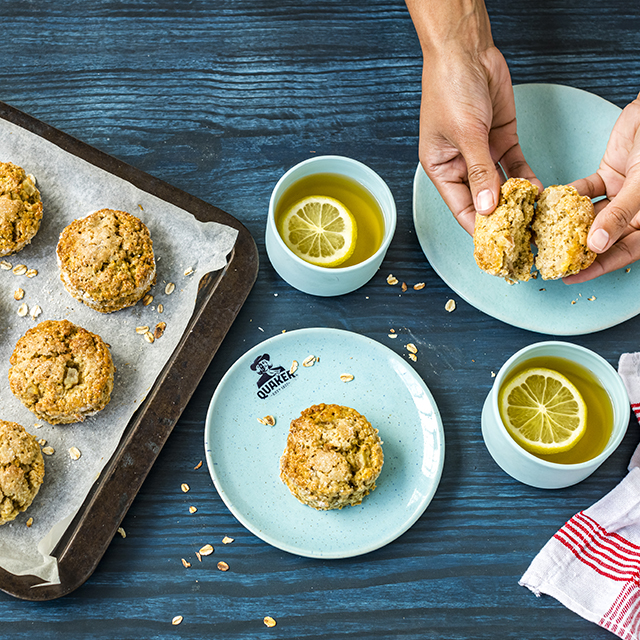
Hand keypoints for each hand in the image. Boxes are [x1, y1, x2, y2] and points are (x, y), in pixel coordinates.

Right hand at [418, 45, 540, 233]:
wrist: (465, 51)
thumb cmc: (449, 89)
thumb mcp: (465, 134)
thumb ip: (479, 171)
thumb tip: (487, 206)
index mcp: (441, 168)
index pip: (461, 207)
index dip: (478, 227)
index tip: (497, 244)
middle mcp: (461, 164)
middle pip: (482, 199)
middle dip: (501, 216)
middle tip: (521, 233)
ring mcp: (481, 152)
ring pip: (500, 184)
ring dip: (516, 198)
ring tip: (534, 214)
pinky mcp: (499, 138)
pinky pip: (513, 164)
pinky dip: (524, 176)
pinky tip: (536, 189)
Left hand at [564, 95, 639, 283]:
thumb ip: (619, 215)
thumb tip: (596, 245)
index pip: (624, 253)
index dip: (597, 268)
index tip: (568, 278)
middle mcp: (636, 212)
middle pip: (604, 237)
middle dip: (576, 248)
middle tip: (547, 258)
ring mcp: (622, 194)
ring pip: (591, 215)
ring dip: (568, 223)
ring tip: (541, 234)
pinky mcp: (609, 176)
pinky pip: (586, 191)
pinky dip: (569, 196)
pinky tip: (550, 203)